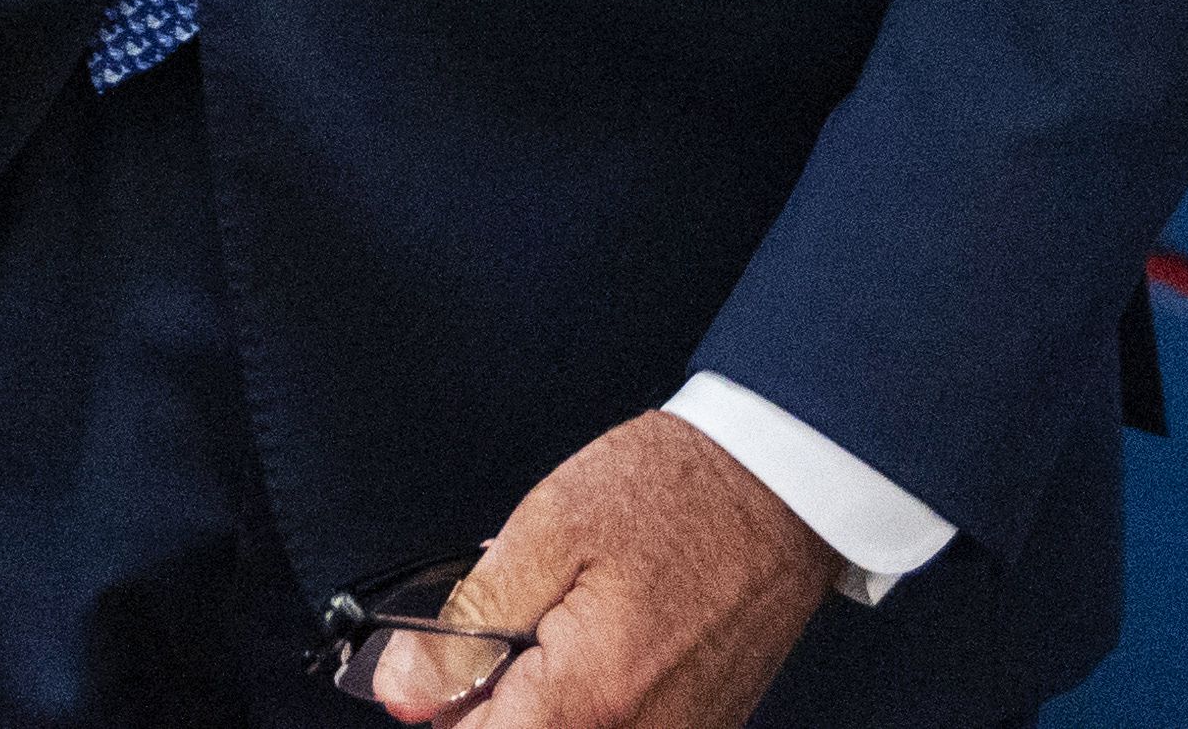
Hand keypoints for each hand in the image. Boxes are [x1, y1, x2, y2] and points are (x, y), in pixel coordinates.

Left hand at [370, 412, 834, 728]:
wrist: (783, 485)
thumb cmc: (676, 493)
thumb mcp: (548, 530)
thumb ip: (470, 624)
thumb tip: (404, 692)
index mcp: (592, 697)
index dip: (444, 702)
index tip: (446, 659)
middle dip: (499, 699)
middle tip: (515, 627)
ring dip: (547, 698)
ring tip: (566, 626)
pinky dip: (592, 698)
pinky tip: (604, 641)